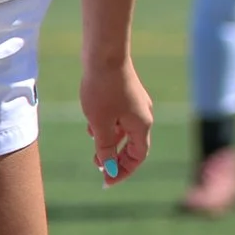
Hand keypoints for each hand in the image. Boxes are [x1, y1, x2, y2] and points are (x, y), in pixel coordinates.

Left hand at [80, 53, 152, 185]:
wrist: (104, 53)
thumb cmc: (103, 89)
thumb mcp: (101, 124)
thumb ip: (105, 147)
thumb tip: (108, 166)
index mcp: (141, 125)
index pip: (138, 157)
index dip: (123, 171)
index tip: (107, 181)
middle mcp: (143, 115)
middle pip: (133, 145)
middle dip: (115, 157)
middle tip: (97, 165)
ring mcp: (135, 103)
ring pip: (124, 130)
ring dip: (109, 141)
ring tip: (92, 144)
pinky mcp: (125, 93)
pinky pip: (119, 117)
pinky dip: (107, 125)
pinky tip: (91, 124)